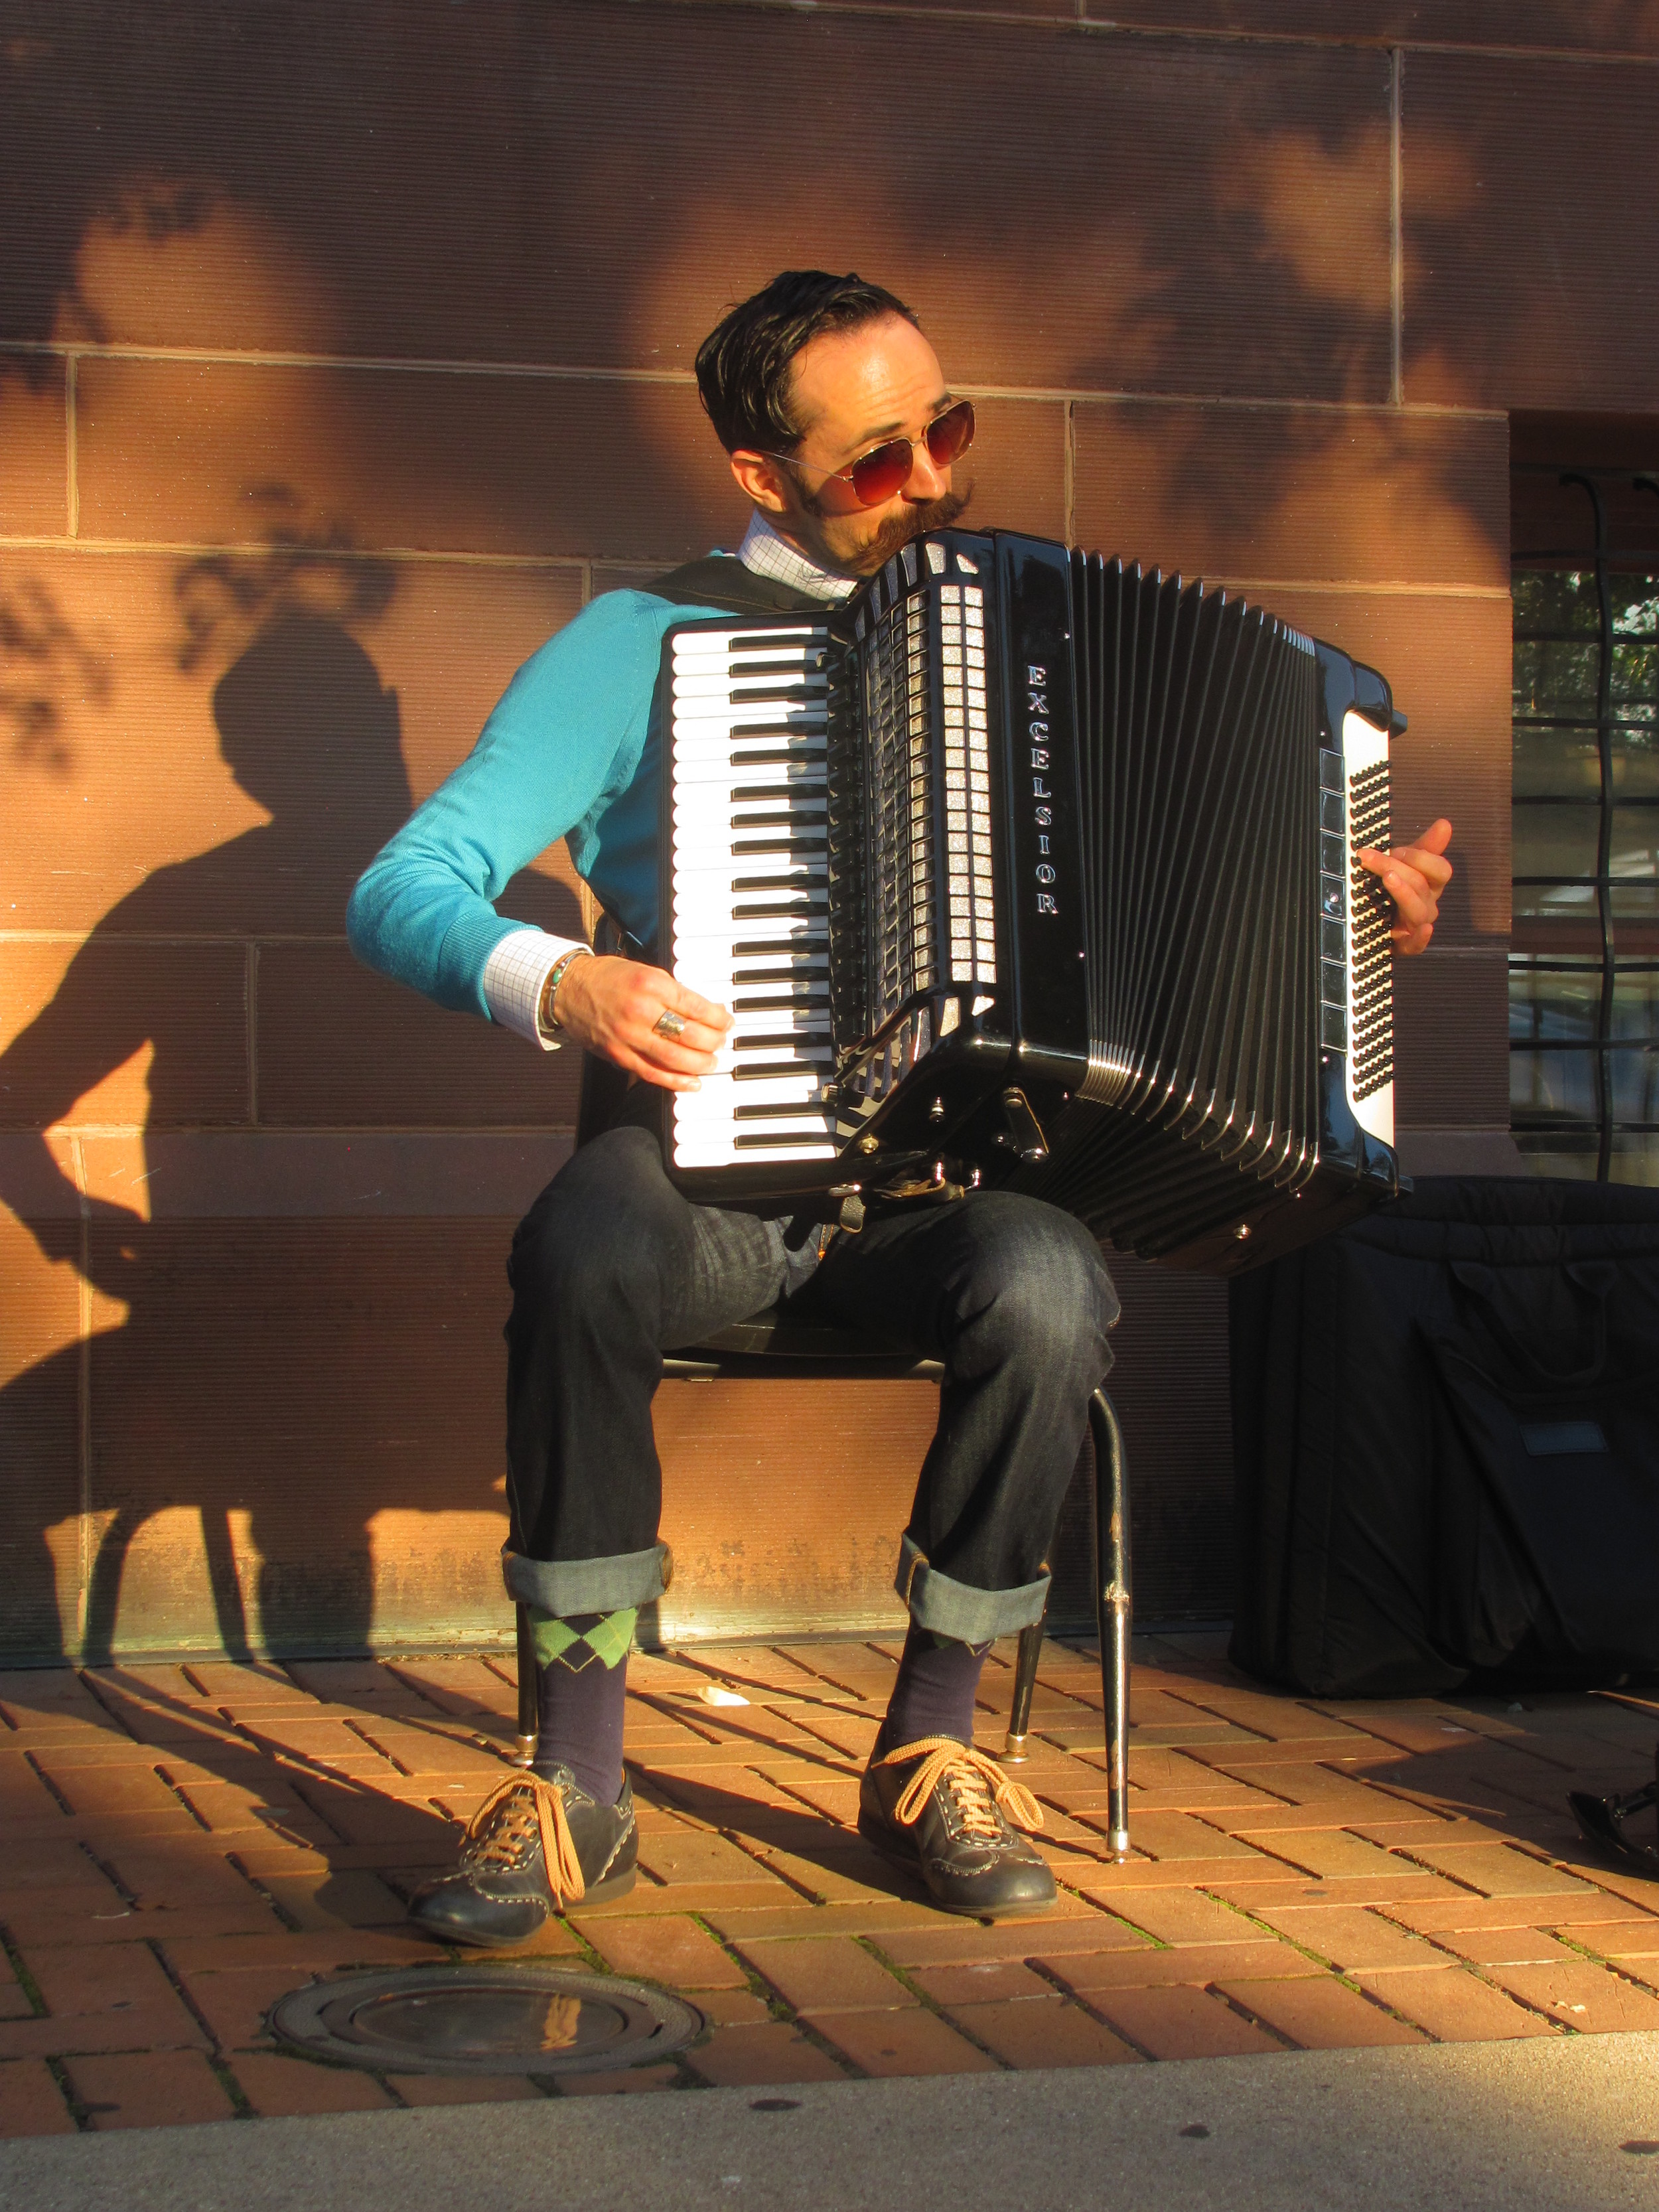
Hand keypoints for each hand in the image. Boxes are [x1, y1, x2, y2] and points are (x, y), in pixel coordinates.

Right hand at [551, 954, 731, 1090]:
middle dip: (713, 1042)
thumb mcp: (646, 972)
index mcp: (652, 984)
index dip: (718, 1018)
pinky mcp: (618, 1054)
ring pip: (675, 1057)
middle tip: (721, 1042)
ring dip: (700, 1063)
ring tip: (712, 1062)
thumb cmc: (610, 977)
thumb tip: (706, 1012)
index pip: (697, 1007)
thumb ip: (674, 992)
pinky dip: (676, 1081)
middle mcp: (641, 1010)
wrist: (569, 988)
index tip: (727, 1022)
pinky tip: (692, 1083)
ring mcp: (628, 1035)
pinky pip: (652, 1073)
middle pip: (690, 1034)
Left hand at [1357, 818, 1452, 955]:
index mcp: (1431, 884)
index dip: (1420, 858)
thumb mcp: (1404, 865)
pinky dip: (1422, 938)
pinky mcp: (1406, 945)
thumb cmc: (1392, 890)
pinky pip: (1418, 945)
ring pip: (1418, 909)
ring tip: (1388, 878)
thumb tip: (1445, 824)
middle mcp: (1429, 904)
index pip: (1440, 869)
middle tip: (1369, 857)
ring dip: (1404, 892)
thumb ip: (1424, 847)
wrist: (1372, 922)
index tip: (1395, 849)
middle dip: (1396, 867)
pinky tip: (1425, 929)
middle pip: (1422, 885)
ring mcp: (1418, 925)